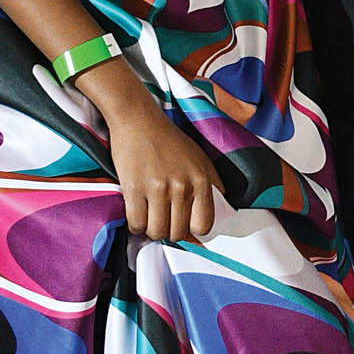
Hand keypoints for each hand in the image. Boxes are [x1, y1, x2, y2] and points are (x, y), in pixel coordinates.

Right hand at [104, 93, 220, 240]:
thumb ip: (213, 186)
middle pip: (177, 233)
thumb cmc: (169, 141)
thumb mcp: (200, 159)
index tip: (184, 225)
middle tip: (163, 219)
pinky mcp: (134, 188)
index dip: (192, 230)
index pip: (203, 225)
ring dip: (151, 229)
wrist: (139, 120)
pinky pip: (136, 224)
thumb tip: (219, 215)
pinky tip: (137, 213)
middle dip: (170, 230)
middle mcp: (182, 186)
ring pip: (156, 232)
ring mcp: (157, 188)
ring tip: (150, 216)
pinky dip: (135, 225)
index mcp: (201, 180)